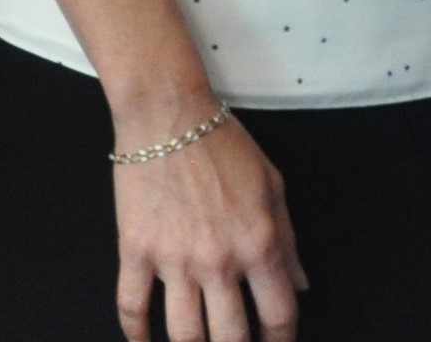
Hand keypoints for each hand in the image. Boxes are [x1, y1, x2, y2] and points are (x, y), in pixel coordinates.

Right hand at [110, 104, 301, 341]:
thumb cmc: (221, 142)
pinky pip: (131, 304)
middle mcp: (218, 261)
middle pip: (230, 338)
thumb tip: (300, 285)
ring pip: (183, 334)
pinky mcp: (135, 249)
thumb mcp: (272, 186)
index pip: (279, 316)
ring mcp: (173, 259)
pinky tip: (143, 341)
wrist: (167, 112)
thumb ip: (289, 242)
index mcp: (258, 245)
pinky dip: (135, 333)